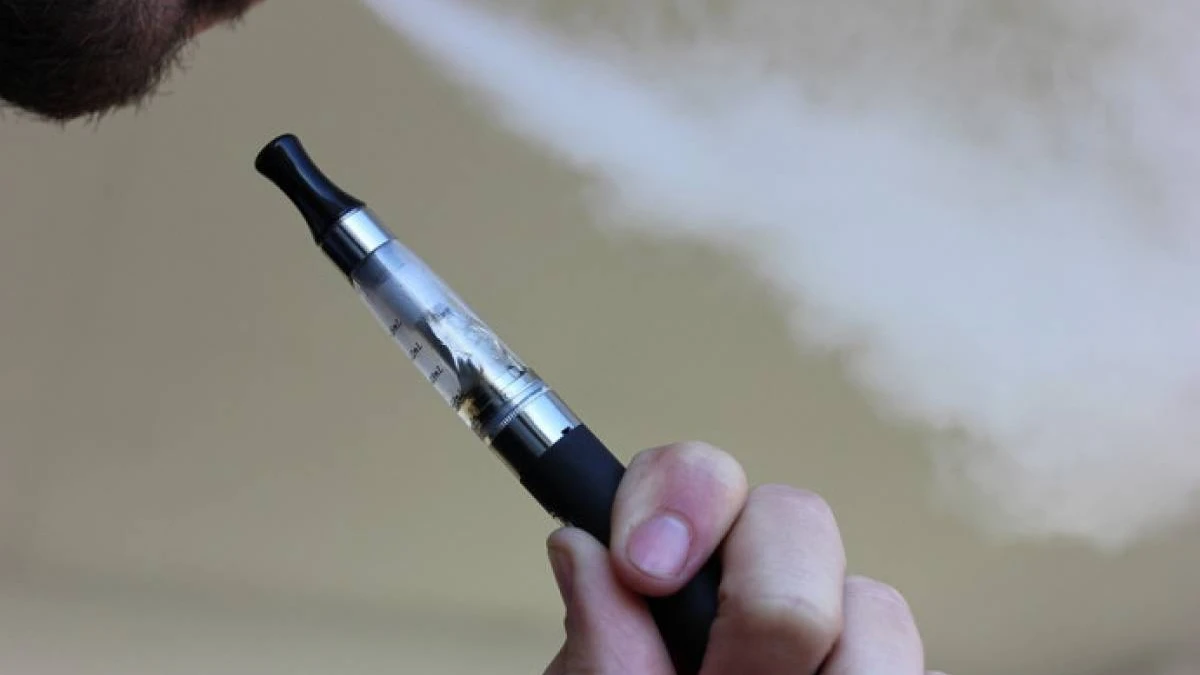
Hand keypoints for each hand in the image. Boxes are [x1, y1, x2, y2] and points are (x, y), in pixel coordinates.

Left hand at [542, 442, 941, 674]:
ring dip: (839, 673)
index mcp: (678, 575)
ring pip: (877, 607)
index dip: (683, 500)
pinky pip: (921, 672)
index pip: (698, 476)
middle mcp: (759, 590)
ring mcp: (836, 642)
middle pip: (798, 521)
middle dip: (766, 606)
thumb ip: (598, 646)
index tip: (645, 568)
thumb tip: (580, 547)